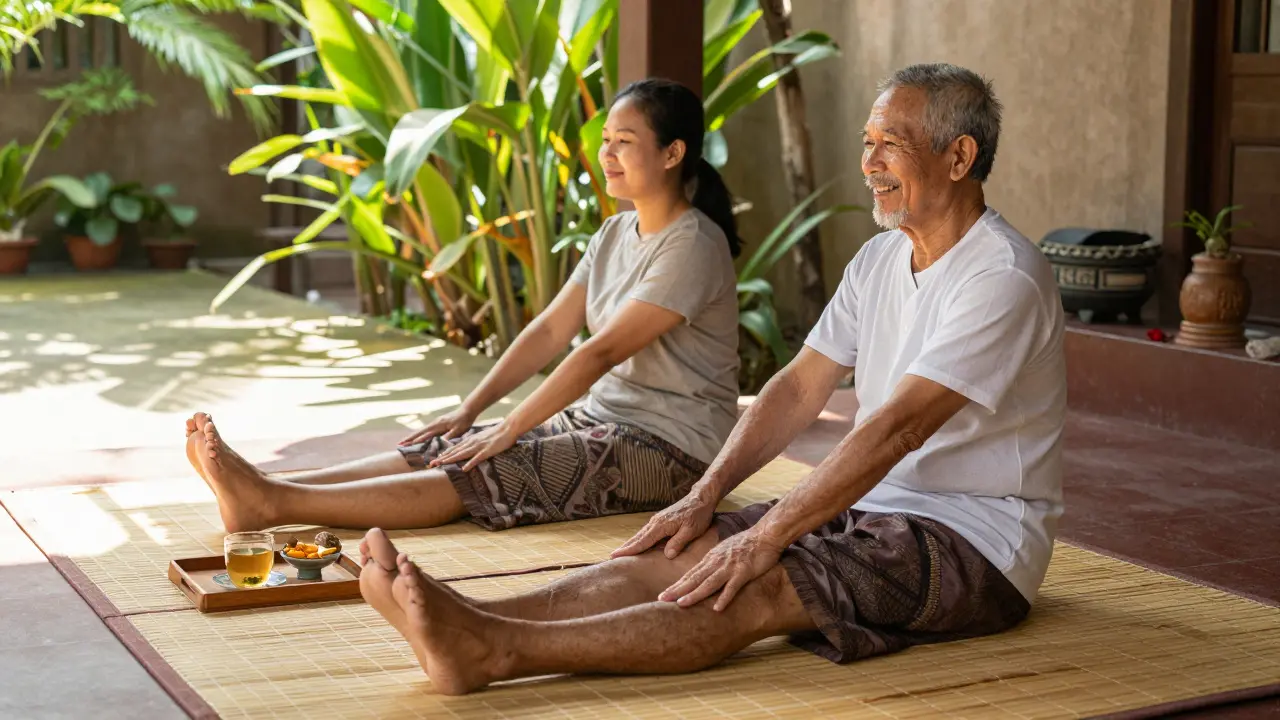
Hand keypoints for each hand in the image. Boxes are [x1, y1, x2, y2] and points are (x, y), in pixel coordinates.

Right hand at [398, 406, 477, 445]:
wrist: (467, 410)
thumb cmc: (463, 421)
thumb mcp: (458, 430)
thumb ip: (449, 436)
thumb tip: (440, 442)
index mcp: (438, 425)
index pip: (423, 435)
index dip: (414, 440)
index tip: (405, 445)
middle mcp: (434, 423)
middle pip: (419, 432)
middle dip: (409, 439)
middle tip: (399, 445)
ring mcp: (435, 423)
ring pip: (421, 431)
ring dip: (413, 437)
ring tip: (405, 443)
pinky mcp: (438, 424)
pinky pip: (426, 430)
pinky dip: (419, 435)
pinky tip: (417, 438)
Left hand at [428, 421, 519, 470]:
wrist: (508, 428)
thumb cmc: (497, 434)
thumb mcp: (482, 438)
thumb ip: (475, 443)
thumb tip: (468, 449)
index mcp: (470, 440)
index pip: (454, 449)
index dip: (444, 455)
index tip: (435, 460)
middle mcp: (472, 443)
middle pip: (455, 452)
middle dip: (442, 458)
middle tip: (431, 464)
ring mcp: (479, 447)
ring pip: (462, 454)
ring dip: (451, 460)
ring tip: (441, 465)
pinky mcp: (487, 451)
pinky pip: (477, 458)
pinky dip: (470, 463)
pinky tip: (464, 469)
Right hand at [612, 485, 717, 559]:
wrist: (701, 499)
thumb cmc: (698, 515)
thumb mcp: (691, 530)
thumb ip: (678, 542)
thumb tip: (667, 555)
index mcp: (661, 526)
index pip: (643, 541)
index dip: (630, 549)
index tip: (616, 555)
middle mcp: (656, 522)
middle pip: (638, 537)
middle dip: (625, 547)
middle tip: (611, 557)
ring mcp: (657, 521)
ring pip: (641, 534)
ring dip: (631, 543)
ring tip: (621, 553)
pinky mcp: (661, 521)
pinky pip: (647, 532)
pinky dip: (639, 539)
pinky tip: (637, 544)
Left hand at [659, 528, 783, 611]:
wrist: (764, 535)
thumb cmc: (746, 544)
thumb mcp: (723, 551)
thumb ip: (713, 562)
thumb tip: (702, 573)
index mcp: (711, 559)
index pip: (690, 574)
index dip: (676, 585)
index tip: (663, 595)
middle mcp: (717, 563)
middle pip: (694, 578)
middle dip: (677, 590)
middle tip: (661, 599)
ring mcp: (729, 567)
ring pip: (709, 582)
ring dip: (695, 594)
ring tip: (681, 603)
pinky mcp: (743, 571)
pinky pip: (732, 586)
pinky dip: (724, 597)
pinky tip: (717, 608)